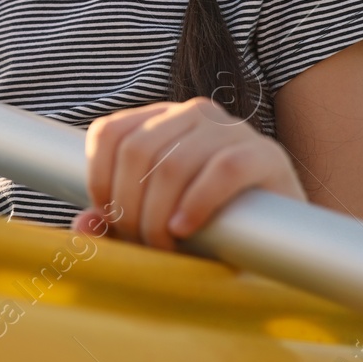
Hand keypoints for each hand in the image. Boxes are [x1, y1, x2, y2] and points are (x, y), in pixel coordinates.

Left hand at [69, 96, 308, 251]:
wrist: (280, 241)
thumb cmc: (207, 230)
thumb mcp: (153, 225)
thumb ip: (114, 224)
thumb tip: (82, 226)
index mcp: (162, 120)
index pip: (110, 132)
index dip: (99, 179)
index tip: (109, 220)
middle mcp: (194, 114)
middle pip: (137, 152)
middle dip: (130, 208)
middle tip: (143, 245)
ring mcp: (232, 129)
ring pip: (173, 164)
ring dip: (159, 216)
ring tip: (167, 247)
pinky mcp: (266, 155)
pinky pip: (223, 171)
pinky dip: (197, 204)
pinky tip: (187, 229)